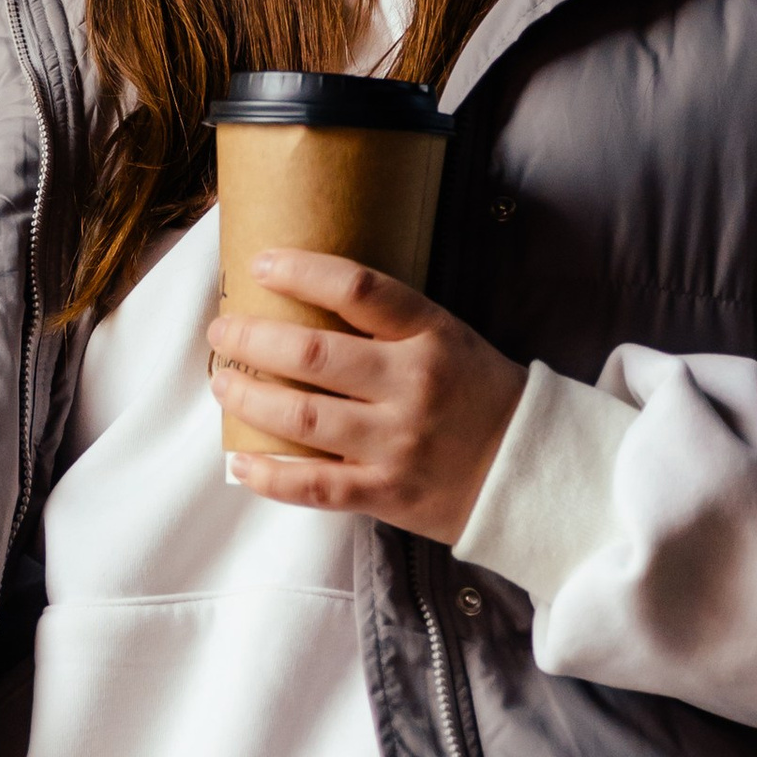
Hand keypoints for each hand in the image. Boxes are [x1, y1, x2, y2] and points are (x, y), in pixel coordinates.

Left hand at [208, 249, 525, 542]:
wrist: (533, 473)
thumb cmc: (480, 396)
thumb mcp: (450, 339)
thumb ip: (390, 323)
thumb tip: (305, 297)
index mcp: (431, 336)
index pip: (358, 287)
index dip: (302, 270)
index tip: (261, 263)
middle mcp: (411, 386)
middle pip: (312, 355)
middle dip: (253, 339)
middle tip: (223, 332)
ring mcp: (397, 443)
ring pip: (301, 419)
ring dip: (249, 398)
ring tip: (223, 382)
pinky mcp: (387, 493)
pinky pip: (314, 487)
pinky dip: (269, 476)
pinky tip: (240, 463)